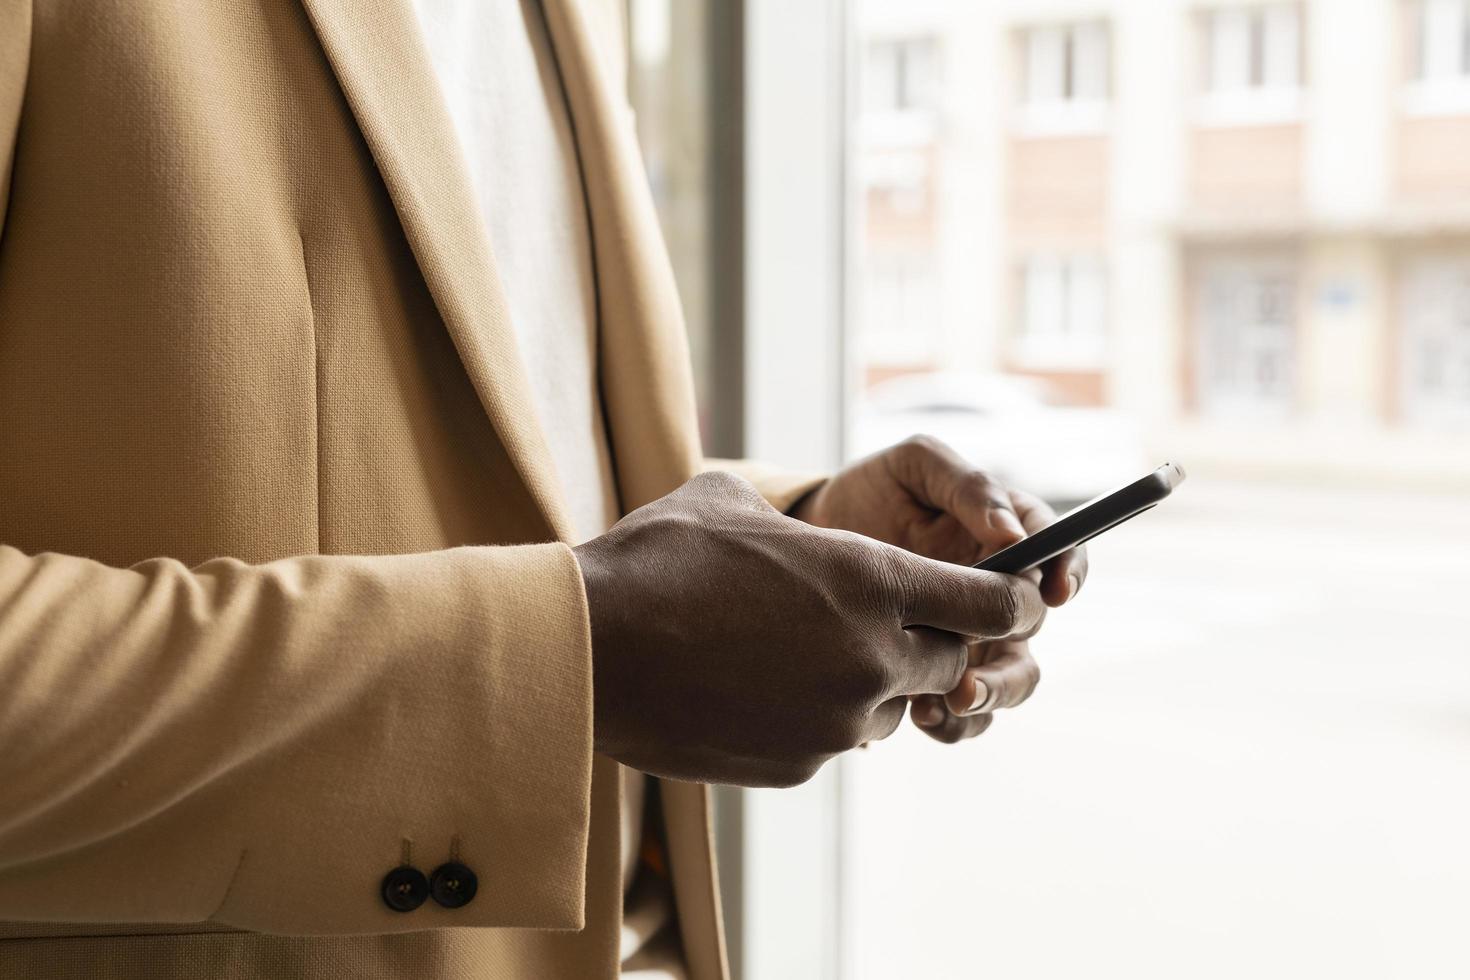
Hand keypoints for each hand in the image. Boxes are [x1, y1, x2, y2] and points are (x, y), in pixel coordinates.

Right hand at [574, 471, 1044, 786]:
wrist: (588, 650)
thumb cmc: (656, 560)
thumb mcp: (733, 503)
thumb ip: (796, 518)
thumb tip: (796, 525)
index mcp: (873, 580)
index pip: (993, 602)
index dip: (1009, 598)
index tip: (1010, 597)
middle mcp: (873, 656)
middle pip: (953, 662)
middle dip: (933, 642)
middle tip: (884, 620)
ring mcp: (837, 721)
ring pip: (891, 705)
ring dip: (868, 681)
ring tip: (797, 651)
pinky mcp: (799, 766)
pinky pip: (834, 740)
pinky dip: (814, 716)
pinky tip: (756, 687)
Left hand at [791, 435, 1087, 742]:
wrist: (813, 530)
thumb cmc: (874, 490)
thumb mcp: (916, 465)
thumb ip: (969, 488)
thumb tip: (1013, 534)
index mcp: (1009, 538)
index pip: (1061, 555)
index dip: (1069, 572)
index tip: (1055, 592)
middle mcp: (997, 594)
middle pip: (1032, 636)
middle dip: (1012, 666)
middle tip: (973, 678)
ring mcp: (971, 637)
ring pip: (1005, 684)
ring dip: (985, 700)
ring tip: (943, 704)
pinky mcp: (936, 671)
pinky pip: (959, 710)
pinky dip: (948, 720)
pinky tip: (918, 714)